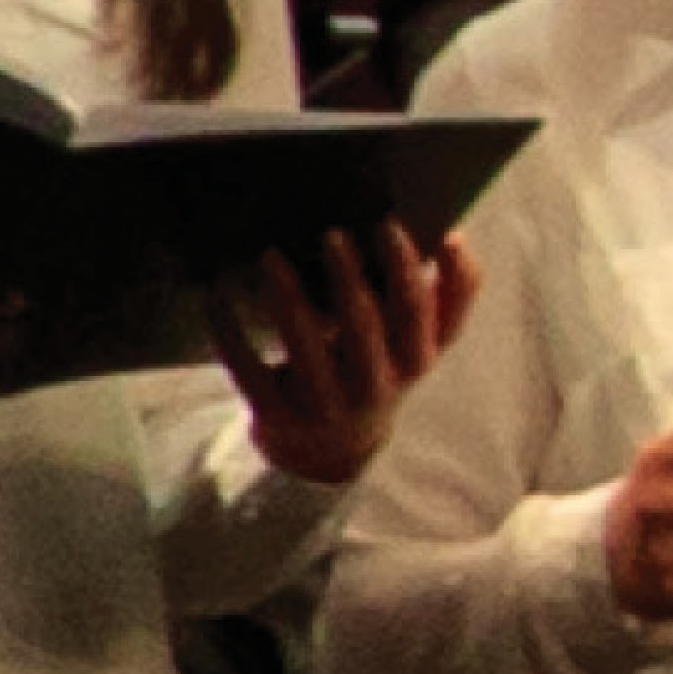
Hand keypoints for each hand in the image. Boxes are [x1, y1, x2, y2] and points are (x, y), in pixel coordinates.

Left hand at [219, 224, 477, 483]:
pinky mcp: (276, 415)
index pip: (416, 309)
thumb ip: (452, 295)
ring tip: (270, 257)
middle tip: (331, 233)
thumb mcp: (422, 345)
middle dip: (348, 276)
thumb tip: (454, 237)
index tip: (386, 223)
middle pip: (363, 324)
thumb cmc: (380, 372)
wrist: (331, 450)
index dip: (404, 266)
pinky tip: (218, 297)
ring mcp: (323, 405)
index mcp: (414, 363)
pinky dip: (230, 332)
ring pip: (304, 346)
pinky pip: (248, 370)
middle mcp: (373, 387)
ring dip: (287, 297)